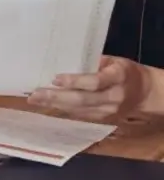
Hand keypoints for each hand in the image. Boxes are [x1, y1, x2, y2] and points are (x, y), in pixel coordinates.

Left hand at [27, 56, 151, 120]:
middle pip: (82, 99)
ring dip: (55, 105)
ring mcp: (109, 111)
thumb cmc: (124, 71)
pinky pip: (80, 114)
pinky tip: (48, 105)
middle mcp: (114, 97)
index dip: (74, 81)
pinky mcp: (104, 119)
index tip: (55, 78)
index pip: (94, 82)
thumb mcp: (112, 60)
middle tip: (35, 94)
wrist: (145, 93)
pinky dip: (63, 109)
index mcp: (118, 77)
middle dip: (56, 97)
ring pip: (79, 109)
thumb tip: (63, 61)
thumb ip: (91, 63)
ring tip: (35, 100)